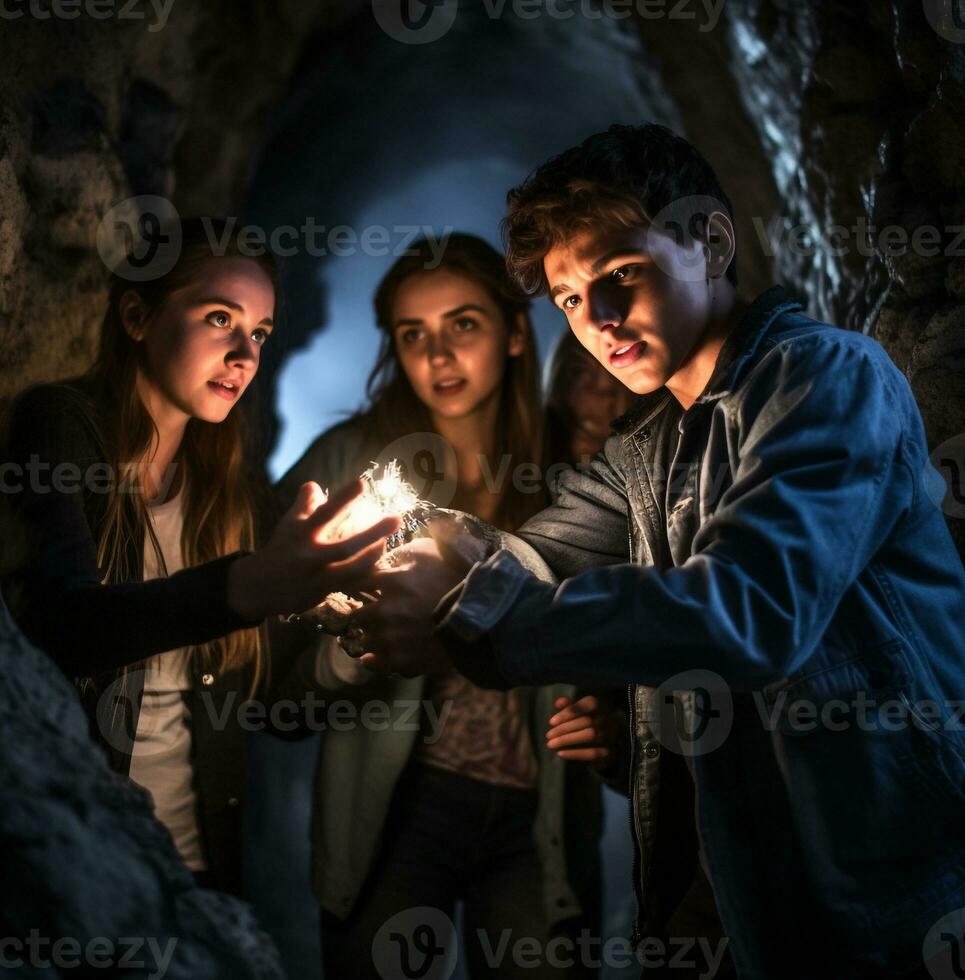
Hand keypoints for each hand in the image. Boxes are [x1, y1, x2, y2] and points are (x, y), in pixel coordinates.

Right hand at [227, 480, 400, 621]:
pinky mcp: (322, 593)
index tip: (364, 482)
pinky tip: (380, 563)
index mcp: (300, 533)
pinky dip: (366, 574)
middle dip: (372, 533)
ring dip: (373, 556)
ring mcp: (317, 577)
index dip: (344, 498)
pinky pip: (350, 584)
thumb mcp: (288, 524)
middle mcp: (309, 555)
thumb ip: (303, 504)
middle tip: (397, 518)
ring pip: (351, 570)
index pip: (324, 512)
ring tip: (388, 542)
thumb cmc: (281, 547)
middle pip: (345, 546)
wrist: (259, 586)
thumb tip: (314, 484)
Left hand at [352, 537, 463, 676]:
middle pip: (359, 614)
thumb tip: (385, 550)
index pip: (357, 582)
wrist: (481, 619)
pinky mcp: (399, 660)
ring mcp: (391, 637)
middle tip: (380, 614)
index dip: (363, 586)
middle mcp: (384, 610)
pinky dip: (374, 659)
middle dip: (368, 614)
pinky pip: (372, 663)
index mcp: (390, 581)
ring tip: (388, 635)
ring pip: (366, 639)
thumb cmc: (456, 581)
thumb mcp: (430, 553)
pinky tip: (378, 655)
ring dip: (374, 636)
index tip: (368, 589)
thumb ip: (404, 551)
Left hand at [545, 694, 624, 770]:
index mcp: (602, 706)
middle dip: (565, 728)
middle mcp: (609, 719)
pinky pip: (593, 753)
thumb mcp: (578, 713)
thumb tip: (558, 703)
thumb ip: (569, 706)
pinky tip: (561, 753)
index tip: (551, 722)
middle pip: (587, 721)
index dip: (569, 712)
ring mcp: (611, 736)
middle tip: (548, 735)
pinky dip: (575, 753)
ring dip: (568, 740)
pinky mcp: (609, 752)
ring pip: (591, 735)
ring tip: (551, 744)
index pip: (589, 704)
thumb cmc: (585, 725)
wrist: (603, 748)